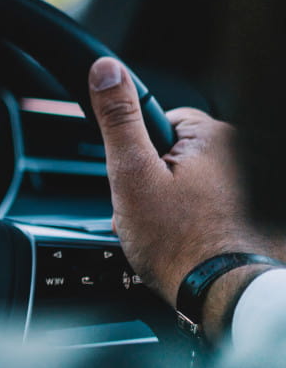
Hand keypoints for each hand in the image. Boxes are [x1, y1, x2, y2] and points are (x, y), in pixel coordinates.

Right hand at [87, 58, 278, 336]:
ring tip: (176, 234)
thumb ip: (119, 120)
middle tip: (154, 214)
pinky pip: (223, 208)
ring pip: (203, 185)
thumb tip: (106, 71)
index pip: (165, 124)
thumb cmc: (179, 245)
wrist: (222, 297)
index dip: (143, 156)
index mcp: (214, 137)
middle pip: (185, 156)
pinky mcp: (260, 216)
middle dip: (164, 182)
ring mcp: (255, 188)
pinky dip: (209, 222)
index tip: (142, 184)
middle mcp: (247, 156)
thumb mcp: (131, 176)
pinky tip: (198, 243)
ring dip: (186, 204)